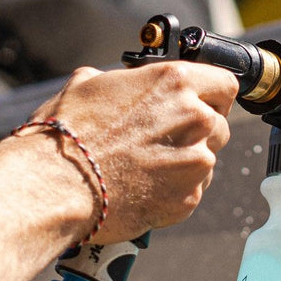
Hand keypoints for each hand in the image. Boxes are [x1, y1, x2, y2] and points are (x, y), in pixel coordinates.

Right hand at [28, 61, 237, 243]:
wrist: (56, 185)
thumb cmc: (67, 134)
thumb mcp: (88, 84)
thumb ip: (125, 82)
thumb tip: (127, 84)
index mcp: (176, 83)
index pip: (225, 84)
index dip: (211, 95)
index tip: (200, 104)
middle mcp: (194, 120)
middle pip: (219, 125)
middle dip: (197, 132)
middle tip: (163, 141)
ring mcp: (195, 162)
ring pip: (207, 160)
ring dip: (186, 163)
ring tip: (146, 167)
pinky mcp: (188, 199)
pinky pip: (192, 191)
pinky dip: (174, 191)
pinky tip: (142, 188)